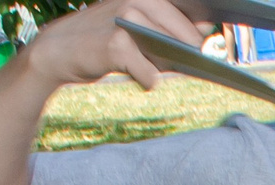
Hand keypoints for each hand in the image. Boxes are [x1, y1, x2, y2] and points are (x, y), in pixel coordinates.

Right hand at [19, 0, 206, 89]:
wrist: (60, 49)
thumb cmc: (106, 37)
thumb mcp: (139, 22)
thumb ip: (172, 24)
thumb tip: (209, 29)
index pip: (192, 13)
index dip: (204, 34)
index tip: (215, 46)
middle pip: (187, 38)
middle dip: (187, 56)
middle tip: (174, 60)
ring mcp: (127, 20)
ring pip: (169, 56)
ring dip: (160, 67)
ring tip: (140, 61)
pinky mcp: (118, 45)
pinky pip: (150, 75)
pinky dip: (145, 80)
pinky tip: (130, 73)